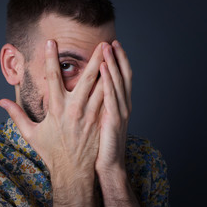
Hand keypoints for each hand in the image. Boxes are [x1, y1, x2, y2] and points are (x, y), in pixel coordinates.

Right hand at [0, 40, 106, 206]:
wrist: (73, 172)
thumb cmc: (51, 152)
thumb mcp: (31, 134)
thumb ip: (16, 115)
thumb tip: (1, 101)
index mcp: (56, 109)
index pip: (52, 78)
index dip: (52, 58)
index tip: (52, 42)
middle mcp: (74, 109)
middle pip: (86, 78)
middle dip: (93, 58)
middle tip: (101, 42)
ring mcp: (89, 116)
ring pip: (101, 87)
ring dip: (108, 70)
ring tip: (113, 54)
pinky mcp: (100, 122)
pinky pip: (108, 101)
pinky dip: (113, 87)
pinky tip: (119, 76)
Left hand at [96, 40, 131, 172]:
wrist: (107, 166)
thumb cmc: (98, 146)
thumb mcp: (98, 121)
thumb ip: (95, 105)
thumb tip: (83, 92)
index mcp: (117, 105)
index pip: (119, 78)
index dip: (117, 61)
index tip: (110, 46)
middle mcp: (121, 105)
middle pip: (122, 75)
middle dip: (116, 57)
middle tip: (110, 41)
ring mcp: (119, 112)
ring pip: (118, 82)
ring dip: (112, 63)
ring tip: (106, 47)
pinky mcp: (114, 120)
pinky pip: (111, 97)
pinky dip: (109, 81)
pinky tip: (104, 69)